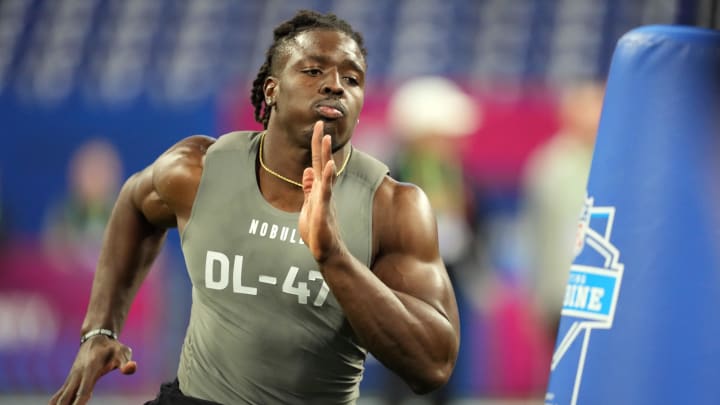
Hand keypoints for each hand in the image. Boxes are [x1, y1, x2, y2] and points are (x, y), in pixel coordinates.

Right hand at [50, 337, 135, 404]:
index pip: (83, 390)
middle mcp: (78, 374)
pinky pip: (60, 394)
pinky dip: (56, 402)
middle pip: (68, 396)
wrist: (96, 337)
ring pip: (61, 396)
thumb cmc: (112, 347)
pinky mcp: (70, 380)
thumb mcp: (122, 352)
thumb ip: (126, 363)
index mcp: (90, 369)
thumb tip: (132, 368)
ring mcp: (72, 377)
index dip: (79, 402)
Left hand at [299, 121, 344, 263]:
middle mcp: (324, 191)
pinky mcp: (324, 211)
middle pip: (321, 162)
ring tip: (326, 138)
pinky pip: (325, 192)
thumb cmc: (317, 231)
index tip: (318, 127)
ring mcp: (325, 200)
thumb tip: (307, 170)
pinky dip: (326, 178)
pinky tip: (327, 166)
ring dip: (325, 155)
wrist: (326, 251)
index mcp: (318, 188)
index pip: (316, 162)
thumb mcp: (309, 205)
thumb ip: (309, 188)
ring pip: (326, 173)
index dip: (316, 145)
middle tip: (320, 122)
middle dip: (320, 143)